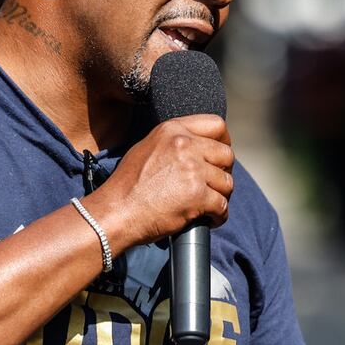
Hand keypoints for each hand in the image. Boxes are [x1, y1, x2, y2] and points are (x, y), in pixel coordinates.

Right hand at [83, 115, 233, 251]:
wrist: (116, 212)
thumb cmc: (127, 186)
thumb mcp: (147, 148)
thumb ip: (173, 142)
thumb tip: (197, 147)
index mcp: (172, 130)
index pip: (216, 124)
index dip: (224, 141)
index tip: (221, 156)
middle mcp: (184, 145)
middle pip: (227, 155)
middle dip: (224, 172)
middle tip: (213, 186)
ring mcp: (193, 170)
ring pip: (227, 182)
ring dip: (221, 196)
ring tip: (209, 206)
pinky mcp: (197, 195)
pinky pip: (223, 206)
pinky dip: (219, 216)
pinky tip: (209, 219)